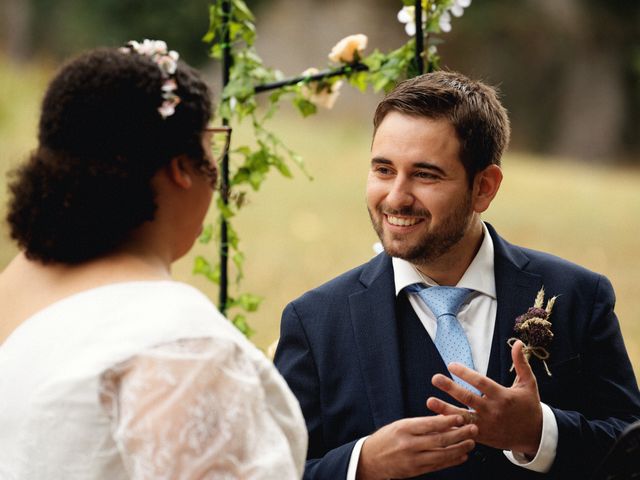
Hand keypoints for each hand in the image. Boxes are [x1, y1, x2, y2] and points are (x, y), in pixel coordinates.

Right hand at [356, 415, 477, 479]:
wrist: (370, 460)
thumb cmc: (386, 438)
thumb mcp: (400, 425)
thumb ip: (421, 424)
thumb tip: (444, 419)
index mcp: (404, 429)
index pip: (429, 424)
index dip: (447, 421)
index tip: (461, 417)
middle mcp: (409, 445)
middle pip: (439, 440)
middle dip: (459, 434)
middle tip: (473, 428)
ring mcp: (413, 460)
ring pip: (442, 455)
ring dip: (459, 448)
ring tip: (471, 442)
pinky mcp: (416, 471)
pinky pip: (438, 465)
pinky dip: (452, 461)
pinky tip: (462, 455)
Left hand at [426, 340, 542, 456]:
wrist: (535, 436)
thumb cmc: (529, 406)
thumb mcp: (528, 384)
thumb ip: (521, 363)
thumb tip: (518, 343)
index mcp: (503, 396)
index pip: (481, 383)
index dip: (466, 373)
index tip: (451, 364)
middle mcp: (493, 411)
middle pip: (468, 398)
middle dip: (450, 388)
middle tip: (435, 378)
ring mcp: (487, 425)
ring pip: (463, 416)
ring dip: (445, 409)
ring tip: (429, 401)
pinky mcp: (482, 436)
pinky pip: (464, 431)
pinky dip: (451, 426)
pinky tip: (436, 420)